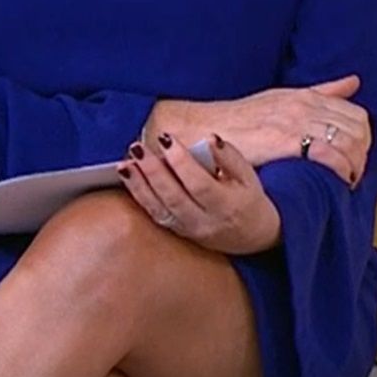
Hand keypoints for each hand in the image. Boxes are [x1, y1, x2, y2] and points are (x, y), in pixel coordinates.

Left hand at [117, 131, 280, 254]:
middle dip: (152, 171)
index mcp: (226, 206)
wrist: (251, 237)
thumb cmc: (248, 199)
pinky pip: (153, 214)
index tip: (166, 139)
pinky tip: (127, 176)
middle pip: (173, 197)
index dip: (181, 162)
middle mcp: (204, 221)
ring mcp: (188, 230)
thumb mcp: (249, 177)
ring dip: (138, 185)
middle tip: (137, 148)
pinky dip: (138, 195)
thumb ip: (229, 157)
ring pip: (158, 209)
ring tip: (125, 163)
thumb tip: (210, 139)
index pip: (199, 185)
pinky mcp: (176, 231)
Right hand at [150, 75, 369, 187]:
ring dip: (353, 167)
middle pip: (358, 131)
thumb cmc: (239, 121)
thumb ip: (322, 92)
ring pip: (349, 144)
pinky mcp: (283, 141)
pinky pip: (329, 155)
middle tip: (351, 175)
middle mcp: (303, 106)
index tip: (353, 159)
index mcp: (305, 96)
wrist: (203, 131)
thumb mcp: (283, 99)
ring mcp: (294, 122)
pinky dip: (339, 172)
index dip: (363, 141)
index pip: (357, 115)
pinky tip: (332, 184)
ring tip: (343, 182)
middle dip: (362, 156)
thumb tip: (354, 82)